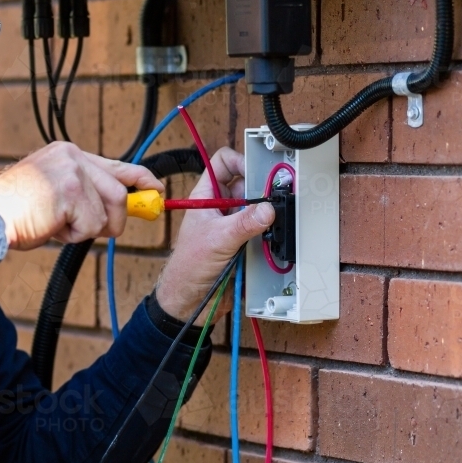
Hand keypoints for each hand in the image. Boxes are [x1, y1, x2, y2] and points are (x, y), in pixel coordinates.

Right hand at [0, 142, 163, 249]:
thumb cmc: (16, 212)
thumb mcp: (56, 195)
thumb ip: (87, 195)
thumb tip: (122, 210)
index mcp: (69, 153)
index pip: (116, 164)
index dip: (140, 179)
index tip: (156, 190)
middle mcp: (72, 155)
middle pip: (119, 193)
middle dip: (115, 219)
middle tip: (95, 230)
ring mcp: (72, 170)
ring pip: (109, 210)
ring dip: (88, 229)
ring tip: (58, 225)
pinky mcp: (70, 190)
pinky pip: (92, 225)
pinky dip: (74, 236)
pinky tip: (50, 227)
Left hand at [155, 147, 274, 320]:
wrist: (191, 300)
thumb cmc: (187, 267)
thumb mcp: (217, 239)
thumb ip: (244, 223)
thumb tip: (267, 209)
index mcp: (206, 196)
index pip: (224, 162)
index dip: (241, 161)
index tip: (257, 174)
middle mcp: (221, 207)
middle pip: (247, 184)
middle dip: (260, 190)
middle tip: (274, 197)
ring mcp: (233, 224)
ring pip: (257, 207)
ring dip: (266, 213)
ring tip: (273, 220)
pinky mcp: (244, 241)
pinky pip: (262, 229)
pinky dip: (269, 231)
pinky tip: (271, 237)